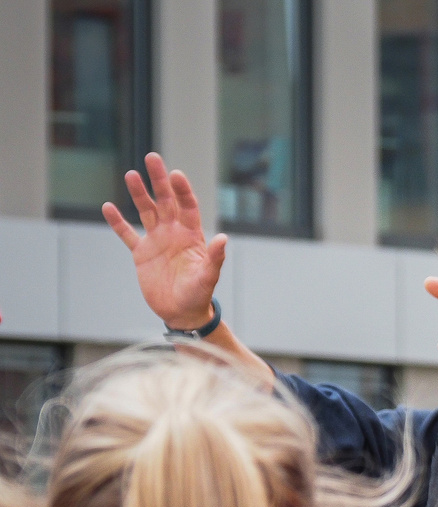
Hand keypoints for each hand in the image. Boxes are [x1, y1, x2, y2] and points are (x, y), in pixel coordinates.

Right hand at [103, 152, 225, 330]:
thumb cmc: (199, 295)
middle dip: (159, 181)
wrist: (182, 312)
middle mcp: (173, 234)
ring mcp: (156, 242)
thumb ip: (215, 257)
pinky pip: (127, 234)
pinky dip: (118, 222)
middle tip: (152, 158)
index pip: (187, 207)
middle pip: (165, 201)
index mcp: (192, 236)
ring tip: (131, 175)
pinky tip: (108, 207)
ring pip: (146, 211)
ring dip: (138, 194)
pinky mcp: (141, 254)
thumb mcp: (208, 277)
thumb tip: (223, 238)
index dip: (182, 191)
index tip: (176, 174)